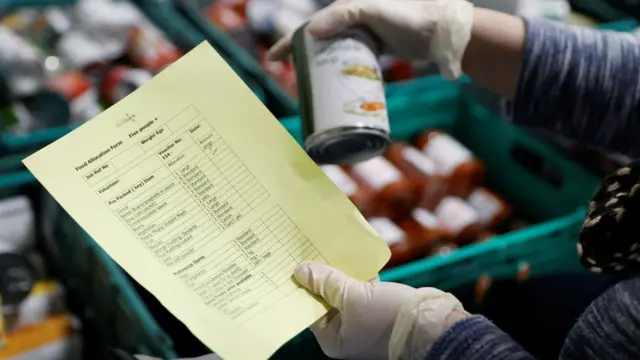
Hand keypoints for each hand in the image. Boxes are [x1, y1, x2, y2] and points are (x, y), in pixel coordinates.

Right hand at [267, 0, 474, 79]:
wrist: (444, 32)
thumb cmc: (411, 17)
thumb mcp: (375, 11)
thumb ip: (344, 15)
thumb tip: (311, 31)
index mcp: (348, 6)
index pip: (312, 25)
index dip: (290, 41)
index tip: (273, 58)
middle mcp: (353, 17)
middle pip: (320, 39)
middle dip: (302, 56)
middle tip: (290, 76)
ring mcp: (365, 32)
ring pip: (335, 50)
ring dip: (320, 65)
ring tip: (308, 83)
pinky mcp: (377, 45)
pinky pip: (352, 58)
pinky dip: (341, 69)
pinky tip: (335, 82)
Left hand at [294, 261, 467, 359]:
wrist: (433, 324)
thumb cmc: (389, 316)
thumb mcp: (354, 296)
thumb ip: (327, 282)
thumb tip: (301, 271)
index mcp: (334, 339)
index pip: (310, 310)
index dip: (304, 287)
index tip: (297, 264)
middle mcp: (346, 333)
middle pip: (326, 299)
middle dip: (323, 276)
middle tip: (312, 251)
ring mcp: (362, 322)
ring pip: (344, 292)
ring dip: (342, 273)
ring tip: (332, 249)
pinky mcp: (378, 310)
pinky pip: (362, 290)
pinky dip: (360, 276)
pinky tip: (356, 258)